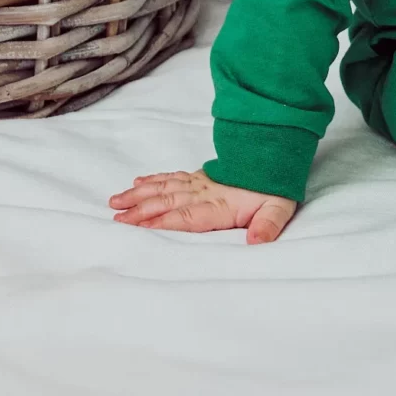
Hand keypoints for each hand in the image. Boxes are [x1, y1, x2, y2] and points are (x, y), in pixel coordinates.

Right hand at [109, 169, 297, 243]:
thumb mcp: (279, 208)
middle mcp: (204, 191)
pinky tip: (139, 182)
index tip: (139, 227)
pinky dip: (153, 179)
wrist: (274, 153)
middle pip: (167, 201)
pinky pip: (171, 176)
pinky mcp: (199, 175)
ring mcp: (199, 181)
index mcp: (221, 204)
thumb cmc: (275, 187)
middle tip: (116, 219)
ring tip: (116, 202)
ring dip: (139, 194)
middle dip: (140, 211)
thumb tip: (257, 241)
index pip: (187, 216)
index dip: (163, 222)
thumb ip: (268, 225)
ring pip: (164, 187)